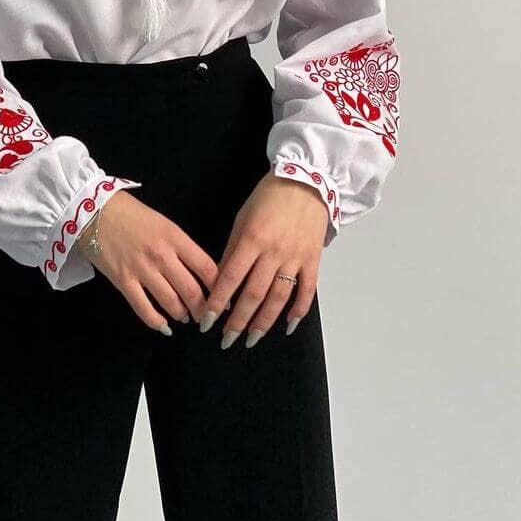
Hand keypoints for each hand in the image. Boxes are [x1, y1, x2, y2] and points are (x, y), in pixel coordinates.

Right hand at [82, 190, 219, 332]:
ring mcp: (141, 270)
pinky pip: (144, 308)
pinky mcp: (123, 281)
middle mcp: (162, 255)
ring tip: (185, 318)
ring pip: (171, 302)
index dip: (220, 288)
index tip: (223, 299)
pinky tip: (164, 327)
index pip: (207, 268)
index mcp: (175, 238)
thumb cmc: (131, 214)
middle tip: (206, 316)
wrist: (93, 210)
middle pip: (192, 290)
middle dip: (203, 309)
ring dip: (182, 315)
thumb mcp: (164, 224)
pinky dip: (156, 321)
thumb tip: (197, 273)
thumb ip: (181, 247)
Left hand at [201, 173, 328, 348]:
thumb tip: (221, 280)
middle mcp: (274, 252)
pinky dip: (299, 311)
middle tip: (226, 340)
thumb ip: (232, 250)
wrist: (306, 181)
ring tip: (251, 339)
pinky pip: (307, 291)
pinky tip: (288, 326)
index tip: (206, 322)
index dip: (218, 303)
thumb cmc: (268, 197)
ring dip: (264, 322)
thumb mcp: (242, 218)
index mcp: (252, 240)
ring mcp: (296, 258)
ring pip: (278, 298)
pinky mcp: (313, 260)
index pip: (231, 279)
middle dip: (238, 321)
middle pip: (254, 294)